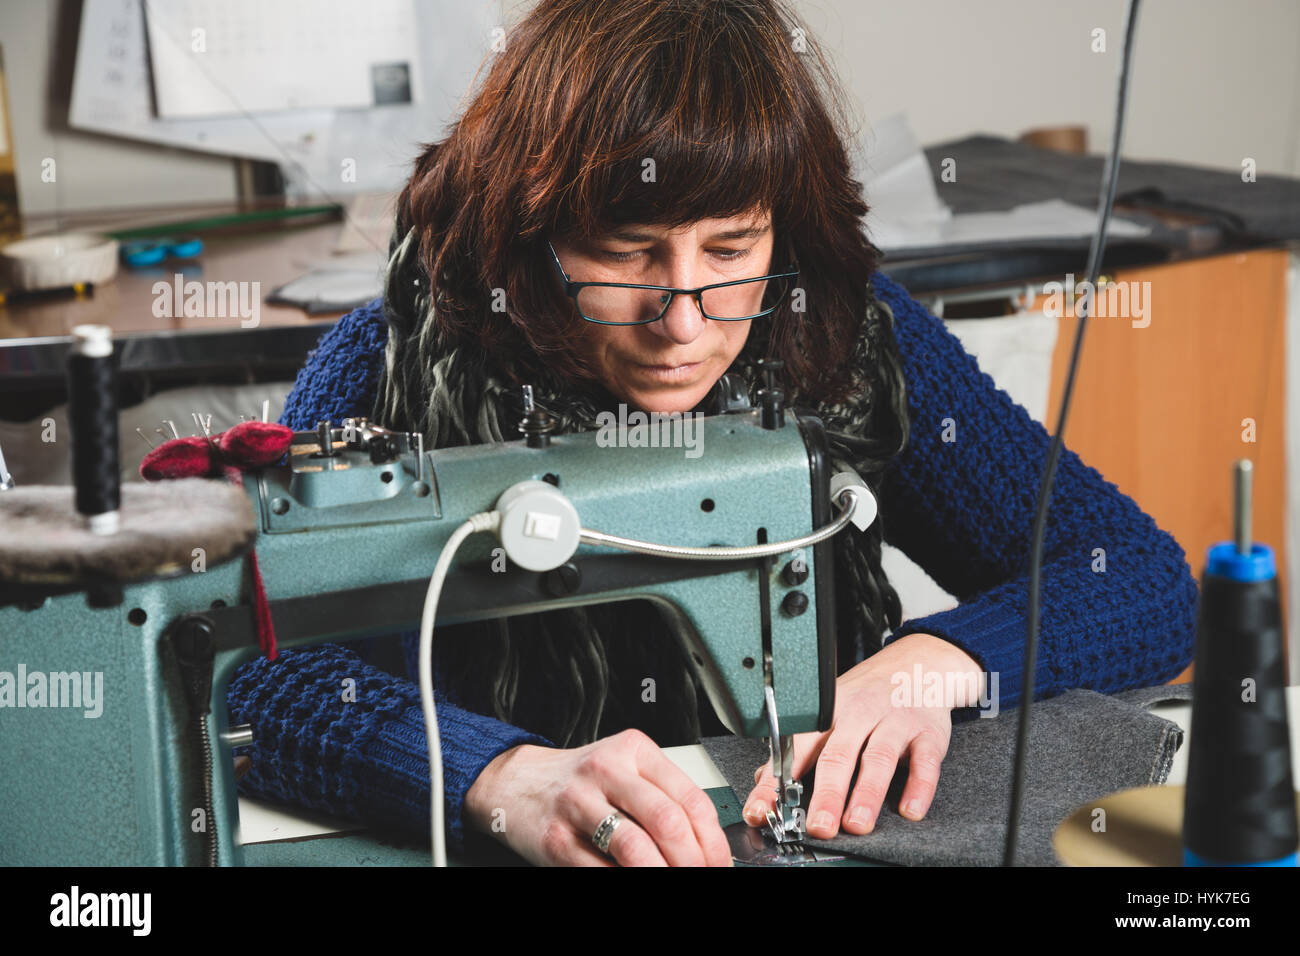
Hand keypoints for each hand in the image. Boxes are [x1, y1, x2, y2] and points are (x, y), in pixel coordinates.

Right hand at [464, 728, 732, 866]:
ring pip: (636, 848)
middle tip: (702, 877)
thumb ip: (664, 797)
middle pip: (668, 822)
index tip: (720, 864)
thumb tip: (707, 846)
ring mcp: (578, 804)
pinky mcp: (556, 839)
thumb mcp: (625, 771)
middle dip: (693, 862)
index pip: (691, 798)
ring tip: (674, 883)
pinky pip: (600, 869)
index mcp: (634, 750)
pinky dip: (624, 880)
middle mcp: (606, 770)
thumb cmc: (580, 780)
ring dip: (663, 875)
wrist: (517, 782)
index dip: (713, 841)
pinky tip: (635, 880)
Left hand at [742, 633, 984, 838]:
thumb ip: (800, 748)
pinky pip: (924, 760)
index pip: (796, 748)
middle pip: (838, 754)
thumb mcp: (830, 710)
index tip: (762, 810)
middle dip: (827, 793)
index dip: (777, 780)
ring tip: (857, 823)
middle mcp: (859, 714)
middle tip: (820, 825)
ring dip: (867, 793)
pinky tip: (909, 810)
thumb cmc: (867, 694)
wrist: (916, 663)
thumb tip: (764, 779)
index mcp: (828, 713)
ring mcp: (895, 721)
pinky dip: (918, 786)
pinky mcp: (928, 732)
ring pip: (878, 757)